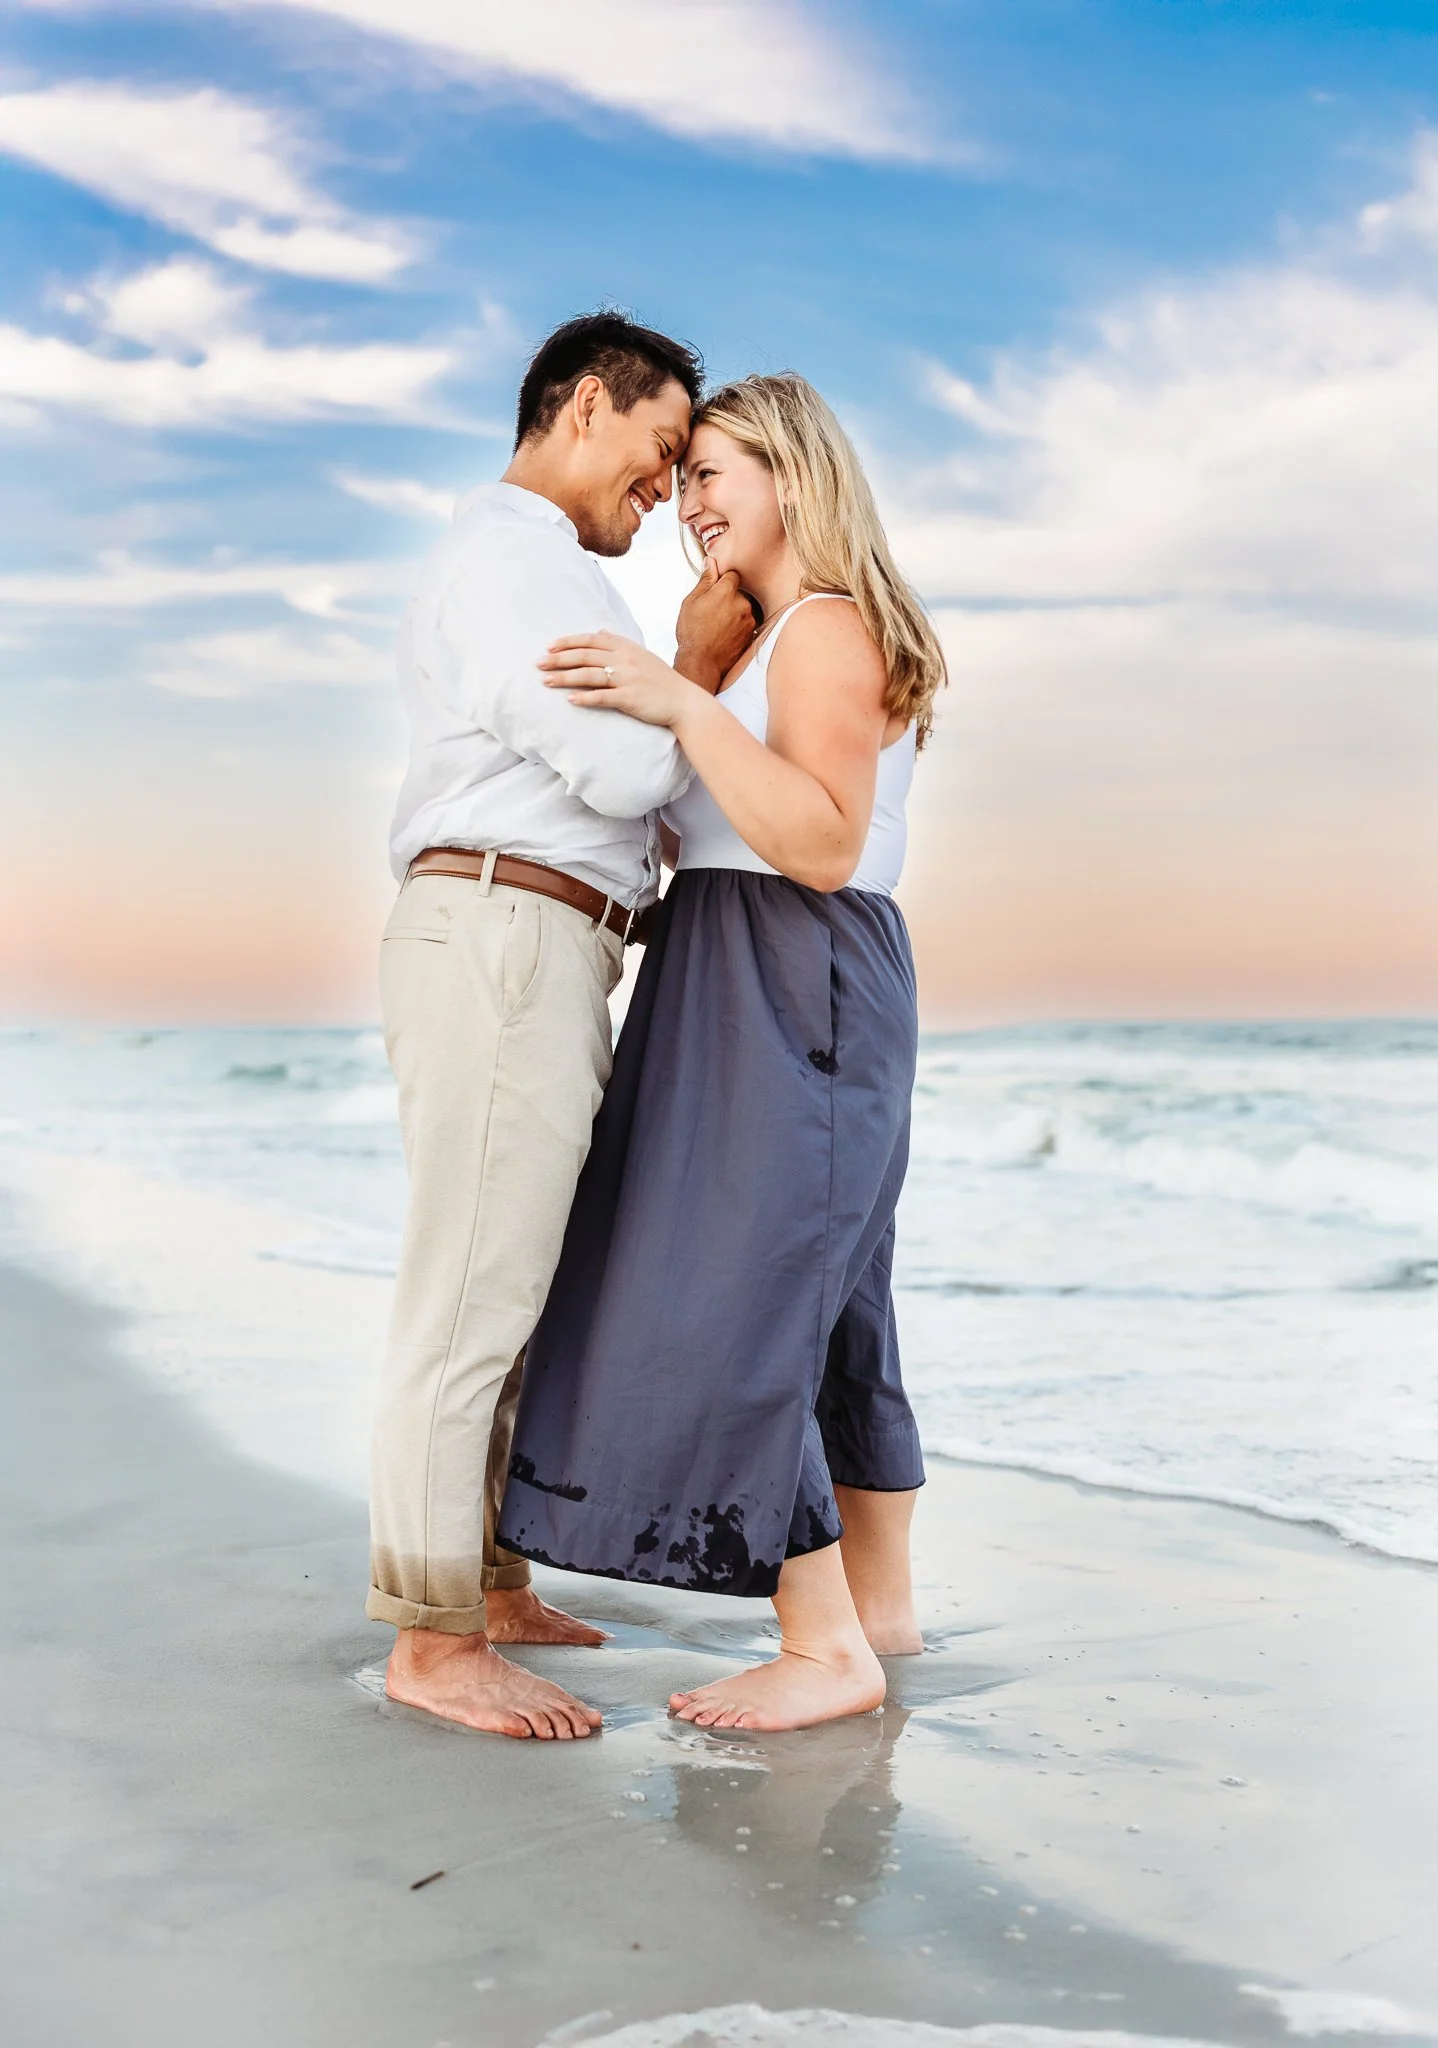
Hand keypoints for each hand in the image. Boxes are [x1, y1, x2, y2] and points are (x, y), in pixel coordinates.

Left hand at [539, 631, 699, 727]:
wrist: (684, 701)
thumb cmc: (661, 680)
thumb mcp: (642, 655)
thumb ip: (619, 643)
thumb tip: (601, 631)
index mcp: (626, 647)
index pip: (591, 640)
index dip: (568, 642)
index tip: (549, 646)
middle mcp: (625, 659)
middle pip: (585, 656)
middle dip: (559, 659)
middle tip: (538, 664)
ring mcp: (627, 678)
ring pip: (589, 675)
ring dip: (565, 677)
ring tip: (546, 681)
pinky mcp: (630, 698)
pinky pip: (603, 697)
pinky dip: (585, 698)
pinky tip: (569, 700)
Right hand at [674, 557, 754, 693]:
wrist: (702, 663)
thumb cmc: (692, 632)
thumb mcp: (691, 602)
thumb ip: (705, 580)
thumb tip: (710, 562)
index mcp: (727, 591)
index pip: (733, 574)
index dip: (723, 580)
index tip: (715, 588)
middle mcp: (743, 603)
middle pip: (740, 592)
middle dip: (729, 597)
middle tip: (714, 610)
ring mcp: (749, 619)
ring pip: (744, 607)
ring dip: (735, 611)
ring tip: (718, 624)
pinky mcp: (751, 634)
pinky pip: (747, 623)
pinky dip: (738, 625)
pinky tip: (725, 633)